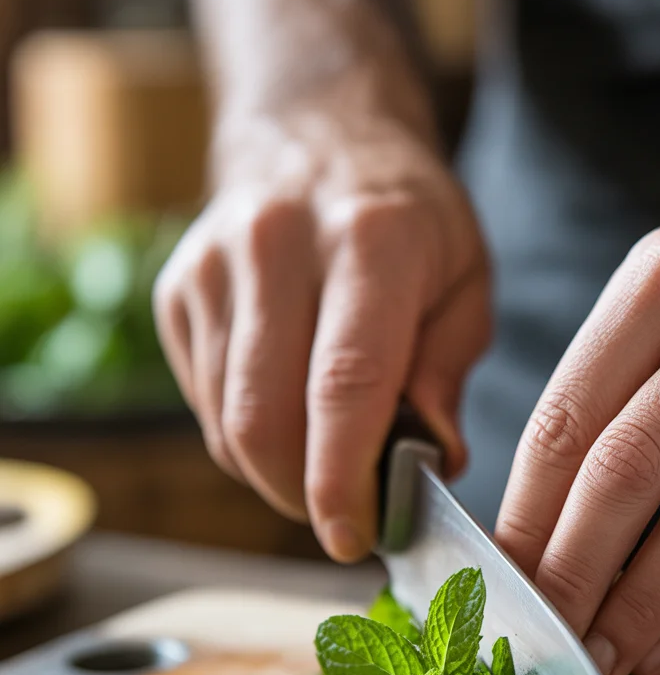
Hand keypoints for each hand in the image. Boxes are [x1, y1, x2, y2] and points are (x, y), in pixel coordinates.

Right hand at [155, 110, 489, 560]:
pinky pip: (206, 405)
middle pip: (267, 417)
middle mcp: (277, 247)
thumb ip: (450, 369)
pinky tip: (289, 427)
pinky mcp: (178, 291)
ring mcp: (215, 267)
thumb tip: (432, 460)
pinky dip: (247, 442)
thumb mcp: (466, 280)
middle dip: (303, 495)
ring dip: (275, 477)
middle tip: (346, 520)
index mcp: (369, 242)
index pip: (345, 384)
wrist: (315, 137)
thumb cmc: (408, 220)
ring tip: (324, 475)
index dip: (345, 478)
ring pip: (227, 422)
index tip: (355, 537)